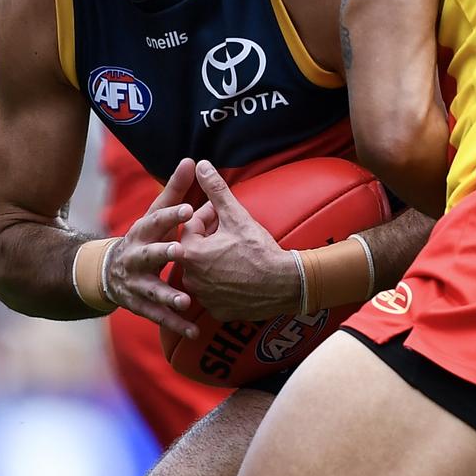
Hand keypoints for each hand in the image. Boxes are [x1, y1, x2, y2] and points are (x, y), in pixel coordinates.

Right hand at [104, 158, 198, 337]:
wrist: (107, 272)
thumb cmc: (144, 237)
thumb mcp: (155, 214)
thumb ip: (175, 190)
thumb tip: (191, 160)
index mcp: (141, 232)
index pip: (156, 221)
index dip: (171, 215)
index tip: (189, 209)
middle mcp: (135, 257)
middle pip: (148, 255)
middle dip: (162, 253)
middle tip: (180, 251)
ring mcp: (134, 283)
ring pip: (150, 290)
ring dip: (167, 296)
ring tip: (185, 301)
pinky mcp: (138, 305)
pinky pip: (157, 316)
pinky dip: (174, 324)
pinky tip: (193, 330)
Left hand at [169, 160, 299, 320]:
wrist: (284, 285)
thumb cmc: (259, 249)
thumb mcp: (236, 216)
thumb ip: (216, 190)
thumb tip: (202, 164)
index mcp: (190, 252)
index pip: (191, 225)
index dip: (210, 217)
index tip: (227, 217)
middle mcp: (190, 278)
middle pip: (195, 248)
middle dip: (210, 238)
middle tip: (233, 234)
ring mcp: (202, 297)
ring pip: (203, 270)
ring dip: (214, 260)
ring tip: (236, 253)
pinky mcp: (216, 310)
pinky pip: (213, 292)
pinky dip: (222, 282)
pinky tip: (239, 275)